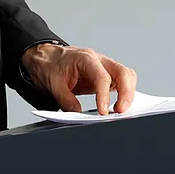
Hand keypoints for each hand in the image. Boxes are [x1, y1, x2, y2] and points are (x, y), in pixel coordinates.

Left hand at [22, 43, 137, 114]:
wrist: (46, 58)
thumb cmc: (50, 65)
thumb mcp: (53, 84)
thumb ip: (66, 100)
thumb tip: (78, 115)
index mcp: (85, 59)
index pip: (102, 77)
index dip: (105, 95)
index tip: (103, 111)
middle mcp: (99, 60)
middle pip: (123, 73)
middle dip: (126, 93)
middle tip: (121, 111)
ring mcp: (104, 67)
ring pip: (127, 76)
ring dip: (128, 93)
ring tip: (121, 110)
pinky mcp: (106, 74)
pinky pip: (122, 81)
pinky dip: (125, 92)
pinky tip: (120, 104)